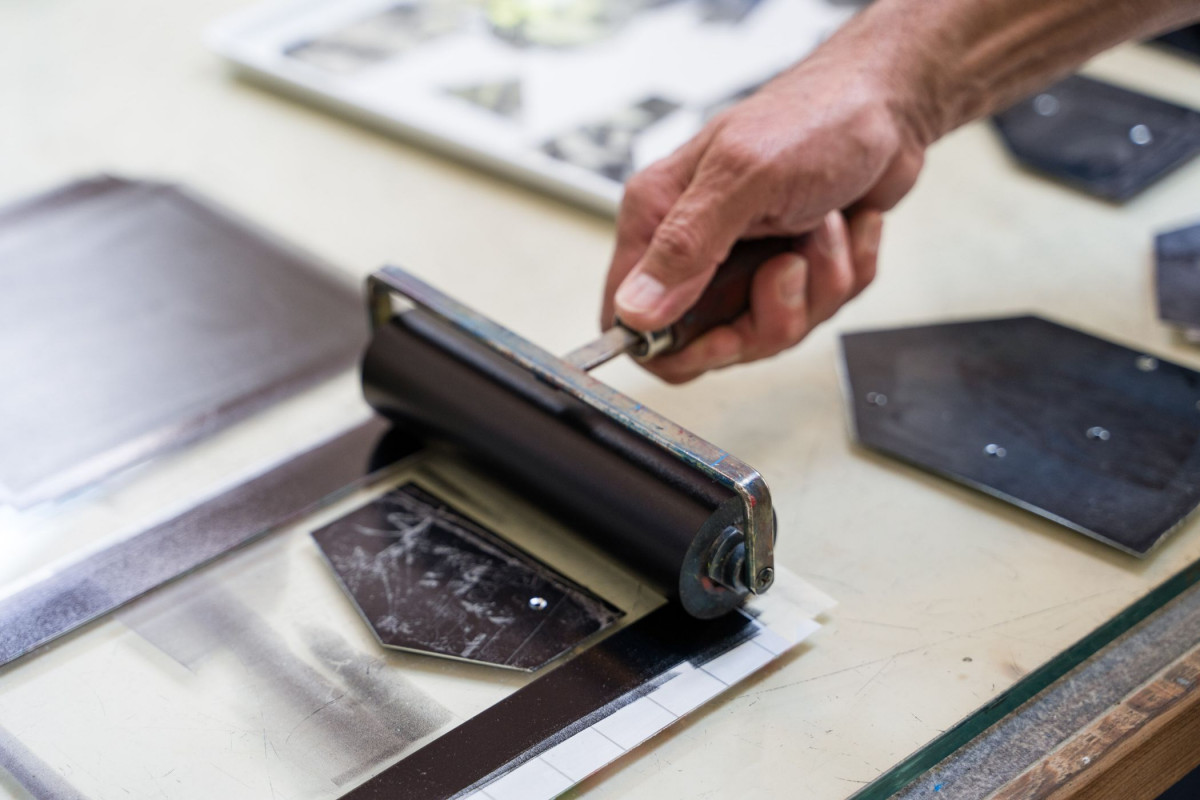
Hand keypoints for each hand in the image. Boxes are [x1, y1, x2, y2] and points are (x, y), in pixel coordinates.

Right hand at [601, 41, 927, 382]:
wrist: (889, 101)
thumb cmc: (816, 117)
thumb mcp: (745, 179)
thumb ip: (686, 247)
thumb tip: (635, 310)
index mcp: (659, 218)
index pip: (628, 319)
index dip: (672, 347)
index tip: (724, 336)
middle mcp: (693, 244)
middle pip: (710, 340)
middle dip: (767, 316)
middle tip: (788, 264)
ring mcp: (743, 260)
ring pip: (770, 329)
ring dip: (816, 286)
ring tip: (822, 227)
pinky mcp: (790, 267)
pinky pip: (816, 309)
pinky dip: (845, 272)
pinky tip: (845, 226)